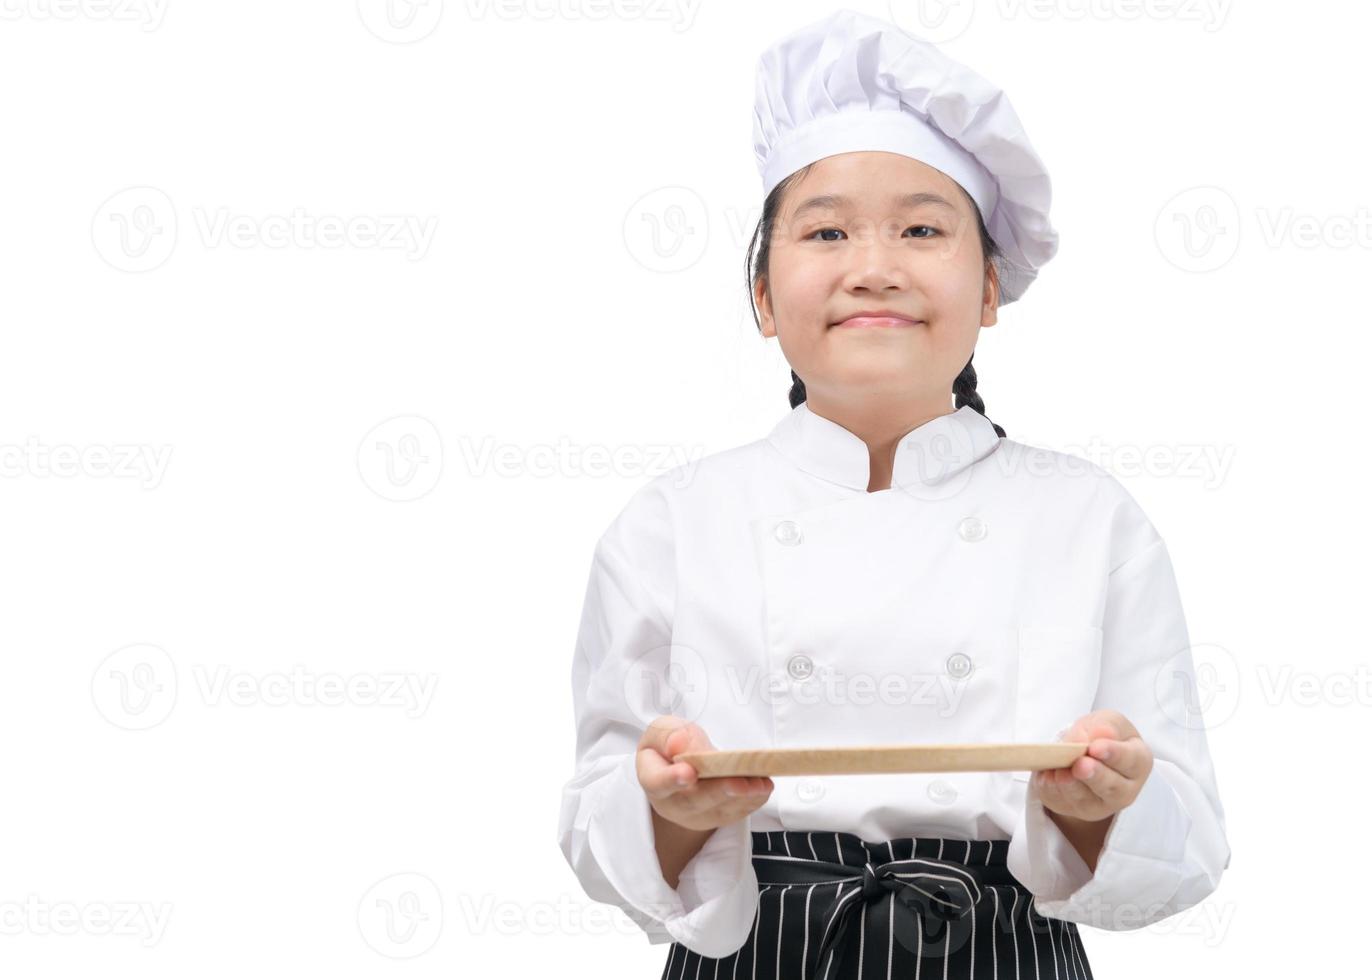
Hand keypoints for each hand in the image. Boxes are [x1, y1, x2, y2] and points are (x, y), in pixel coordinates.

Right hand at [637, 715, 773, 831]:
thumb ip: (668, 735)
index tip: (688, 772)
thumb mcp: (661, 731)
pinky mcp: (717, 818)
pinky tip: (764, 787)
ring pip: (719, 810)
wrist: (679, 768)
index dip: (672, 778)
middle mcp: (672, 804)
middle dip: (719, 791)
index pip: (658, 782)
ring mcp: (696, 816)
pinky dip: (752, 800)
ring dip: (743, 797)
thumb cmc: (669, 748)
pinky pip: (736, 813)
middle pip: (694, 801)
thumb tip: (678, 746)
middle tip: (739, 782)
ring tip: (761, 783)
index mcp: (653, 779)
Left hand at [1035, 709, 1152, 823]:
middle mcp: (1124, 789)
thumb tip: (1086, 740)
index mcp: (1138, 762)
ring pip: (1086, 800)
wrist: (1085, 753)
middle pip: (1112, 787)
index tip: (1095, 748)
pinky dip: (1052, 790)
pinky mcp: (1075, 809)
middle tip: (1080, 765)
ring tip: (1060, 772)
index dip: (1113, 754)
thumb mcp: (1107, 721)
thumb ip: (1102, 727)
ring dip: (1071, 786)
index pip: (1131, 760)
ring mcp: (1100, 804)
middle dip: (1095, 776)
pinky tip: (1048, 777)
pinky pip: (1062, 803)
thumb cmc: (1101, 736)